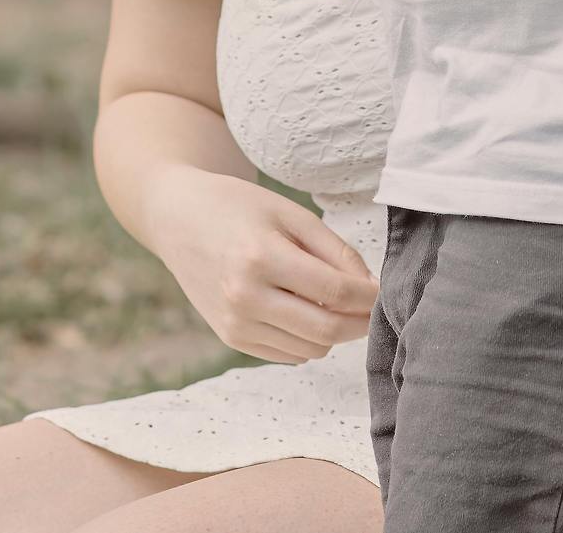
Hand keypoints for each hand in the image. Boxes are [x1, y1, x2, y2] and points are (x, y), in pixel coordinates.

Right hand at [149, 164, 377, 363]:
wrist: (179, 219)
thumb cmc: (239, 207)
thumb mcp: (291, 213)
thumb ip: (334, 250)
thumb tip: (368, 287)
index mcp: (262, 258)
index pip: (332, 292)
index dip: (367, 297)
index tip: (383, 292)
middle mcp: (245, 298)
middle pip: (324, 329)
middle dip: (359, 323)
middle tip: (373, 308)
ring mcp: (235, 324)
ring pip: (309, 349)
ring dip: (333, 333)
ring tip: (335, 303)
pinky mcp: (230, 338)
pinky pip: (286, 354)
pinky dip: (307, 340)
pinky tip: (306, 312)